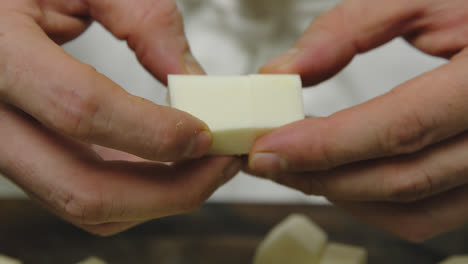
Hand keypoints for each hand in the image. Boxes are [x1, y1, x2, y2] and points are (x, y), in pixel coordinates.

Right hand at [0, 0, 239, 235]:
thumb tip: (190, 78)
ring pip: (84, 206)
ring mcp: (6, 147)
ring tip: (204, 168)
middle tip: (219, 167)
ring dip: (156, 198)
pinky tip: (169, 167)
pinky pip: (82, 193)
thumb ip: (143, 20)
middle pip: (82, 190)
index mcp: (1, 54)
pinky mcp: (26, 158)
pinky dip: (134, 192)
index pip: (79, 108)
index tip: (203, 134)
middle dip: (167, 191)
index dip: (151, 130)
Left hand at [248, 0, 467, 241]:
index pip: (400, 128)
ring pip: (411, 209)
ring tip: (295, 169)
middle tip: (267, 160)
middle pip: (399, 179)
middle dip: (320, 177)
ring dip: (342, 195)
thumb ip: (350, 29)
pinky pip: (426, 215)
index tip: (268, 149)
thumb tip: (285, 71)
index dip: (326, 145)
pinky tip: (340, 178)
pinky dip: (373, 204)